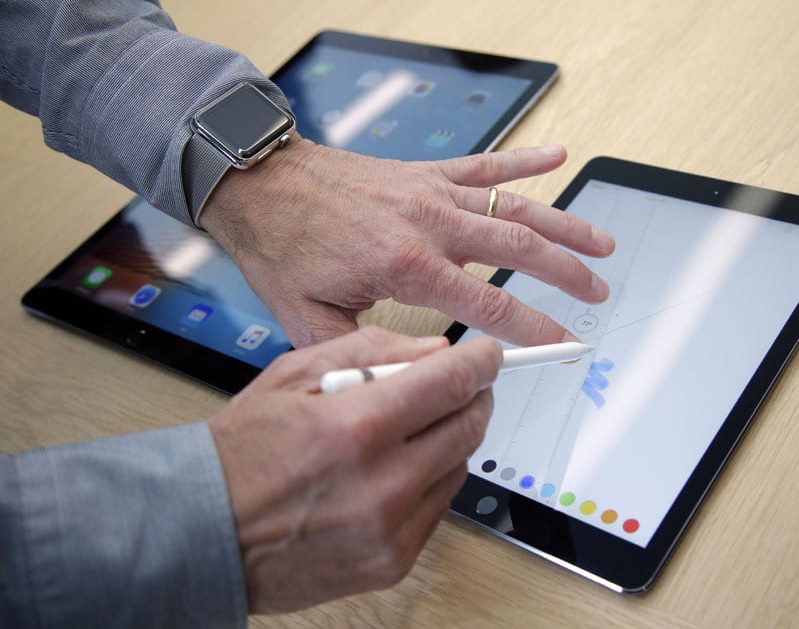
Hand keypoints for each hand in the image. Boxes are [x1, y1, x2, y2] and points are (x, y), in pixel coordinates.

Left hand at [200, 137, 614, 347]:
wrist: (260, 183)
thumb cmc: (282, 246)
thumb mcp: (308, 317)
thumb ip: (362, 353)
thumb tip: (405, 377)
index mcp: (407, 264)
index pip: (489, 305)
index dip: (534, 329)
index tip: (564, 343)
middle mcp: (430, 223)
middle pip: (519, 248)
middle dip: (567, 273)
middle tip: (599, 294)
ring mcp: (432, 192)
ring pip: (513, 206)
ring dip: (562, 224)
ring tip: (601, 241)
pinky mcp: (424, 172)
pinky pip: (484, 165)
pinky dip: (523, 160)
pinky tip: (557, 156)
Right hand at [208, 326, 500, 612]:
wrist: (200, 534)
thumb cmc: (239, 454)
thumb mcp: (291, 375)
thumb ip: (370, 353)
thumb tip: (435, 350)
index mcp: (356, 427)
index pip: (453, 382)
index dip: (480, 360)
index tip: (485, 353)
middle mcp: (383, 483)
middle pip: (470, 425)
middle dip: (471, 396)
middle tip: (455, 386)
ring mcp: (392, 530)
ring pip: (460, 466)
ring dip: (448, 438)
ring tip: (405, 431)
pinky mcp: (394, 561)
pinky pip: (439, 507)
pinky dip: (429, 480)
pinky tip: (392, 470)